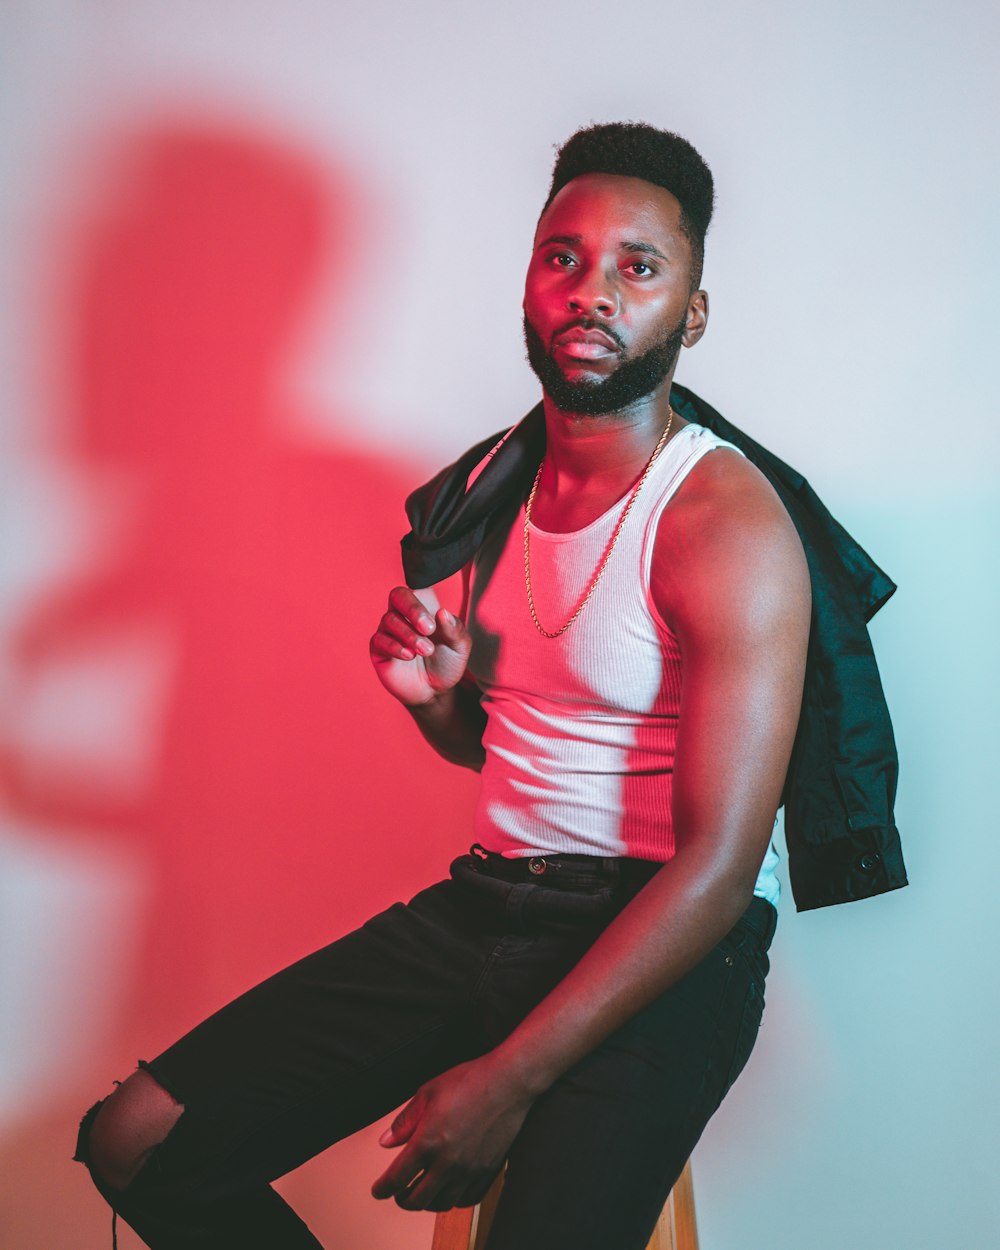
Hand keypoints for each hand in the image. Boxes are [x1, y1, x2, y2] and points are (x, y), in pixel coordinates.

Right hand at [370, 586, 472, 708]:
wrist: (436, 692)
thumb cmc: (447, 663)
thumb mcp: (460, 647)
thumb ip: (454, 629)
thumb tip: (442, 612)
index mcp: (425, 607)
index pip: (418, 585)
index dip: (420, 583)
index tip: (433, 602)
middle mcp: (404, 615)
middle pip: (398, 595)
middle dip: (413, 609)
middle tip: (429, 628)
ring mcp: (389, 631)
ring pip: (390, 620)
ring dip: (410, 635)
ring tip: (426, 651)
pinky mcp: (379, 649)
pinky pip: (380, 640)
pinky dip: (395, 646)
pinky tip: (409, 656)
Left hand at [371, 1056, 533, 1211]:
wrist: (508, 1082)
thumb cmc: (468, 1081)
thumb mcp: (428, 1092)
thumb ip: (405, 1121)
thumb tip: (386, 1142)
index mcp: (428, 1141)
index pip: (397, 1178)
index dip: (383, 1188)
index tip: (378, 1190)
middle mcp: (448, 1162)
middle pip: (417, 1200)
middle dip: (403, 1200)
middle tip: (399, 1193)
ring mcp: (469, 1169)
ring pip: (442, 1204)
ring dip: (427, 1202)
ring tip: (423, 1191)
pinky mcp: (488, 1171)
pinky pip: (467, 1200)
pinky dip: (454, 1200)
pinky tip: (450, 1189)